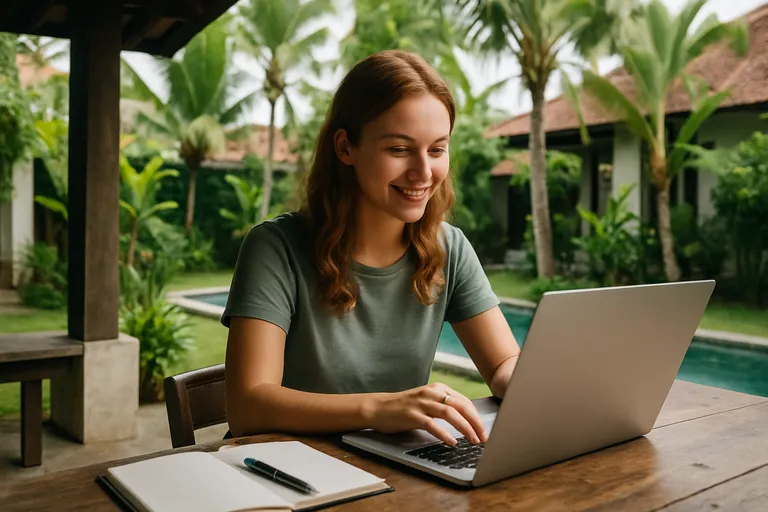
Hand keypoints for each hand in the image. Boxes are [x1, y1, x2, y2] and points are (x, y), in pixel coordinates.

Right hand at [366, 383, 487, 446]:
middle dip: (476, 423)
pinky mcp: (412, 415)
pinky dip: (444, 434)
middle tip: (484, 437)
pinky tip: (452, 442)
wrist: (378, 408)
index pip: (464, 402)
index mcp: (438, 389)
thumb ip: (444, 407)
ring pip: (450, 413)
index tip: (483, 430)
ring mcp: (421, 403)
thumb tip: (467, 421)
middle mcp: (431, 393)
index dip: (477, 417)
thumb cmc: (404, 408)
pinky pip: (432, 424)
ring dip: (465, 428)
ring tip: (473, 440)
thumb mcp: (427, 402)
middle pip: (461, 406)